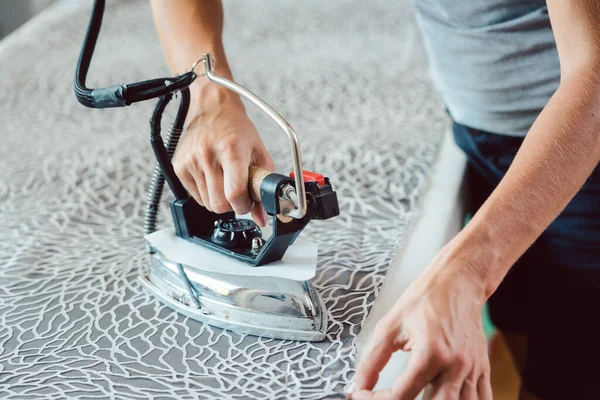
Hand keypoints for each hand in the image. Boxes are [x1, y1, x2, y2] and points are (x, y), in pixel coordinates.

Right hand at [173, 91, 273, 226]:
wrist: (212, 109)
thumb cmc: (237, 129)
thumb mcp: (258, 153)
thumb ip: (263, 186)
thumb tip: (261, 217)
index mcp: (231, 149)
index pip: (235, 193)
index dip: (244, 205)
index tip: (248, 201)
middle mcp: (207, 155)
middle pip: (219, 204)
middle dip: (231, 205)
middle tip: (237, 193)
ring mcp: (190, 161)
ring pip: (207, 204)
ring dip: (219, 199)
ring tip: (225, 180)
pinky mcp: (179, 167)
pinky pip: (195, 196)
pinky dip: (206, 193)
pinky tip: (212, 178)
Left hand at [350, 246, 492, 399]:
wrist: (459, 281)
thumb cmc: (426, 298)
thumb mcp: (390, 325)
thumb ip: (373, 358)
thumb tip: (360, 384)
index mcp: (431, 352)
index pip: (401, 395)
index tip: (364, 395)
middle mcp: (455, 365)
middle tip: (389, 398)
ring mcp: (472, 370)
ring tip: (416, 396)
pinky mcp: (483, 370)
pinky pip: (482, 399)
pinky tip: (443, 398)